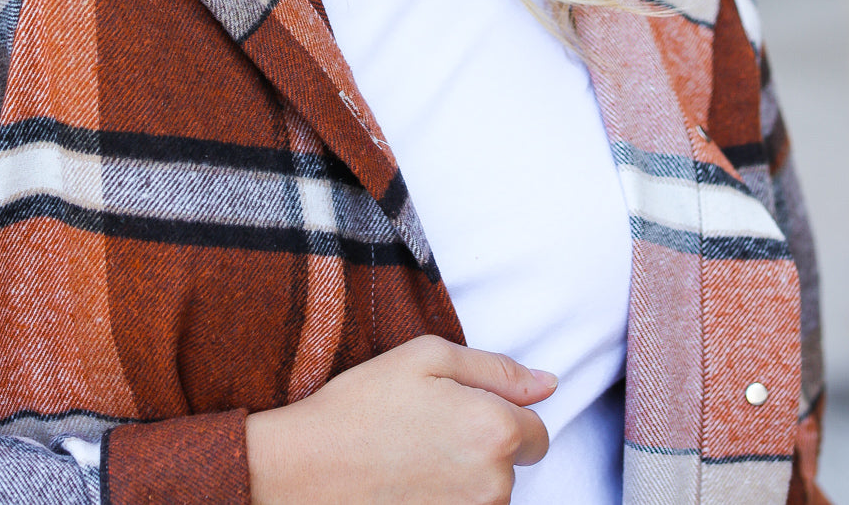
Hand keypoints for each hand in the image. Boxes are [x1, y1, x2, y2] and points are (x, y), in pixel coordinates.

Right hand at [246, 333, 555, 504]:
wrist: (301, 470)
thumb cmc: (361, 405)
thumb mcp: (426, 357)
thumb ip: (496, 369)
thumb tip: (548, 384)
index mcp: (496, 431)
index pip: (536, 432)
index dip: (501, 416)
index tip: (458, 414)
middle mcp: (494, 487)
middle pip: (511, 469)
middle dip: (480, 449)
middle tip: (423, 432)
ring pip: (486, 497)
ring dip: (462, 482)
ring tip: (408, 461)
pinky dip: (440, 503)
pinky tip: (405, 489)